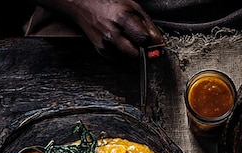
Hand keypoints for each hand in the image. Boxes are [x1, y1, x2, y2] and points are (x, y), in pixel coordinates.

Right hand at [39, 0, 164, 57]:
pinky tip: (118, 39)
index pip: (143, 39)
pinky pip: (119, 58)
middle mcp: (112, 34)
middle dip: (142, 50)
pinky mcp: (102, 51)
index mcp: (122, 19)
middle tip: (141, 42)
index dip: (150, 42)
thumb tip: (158, 42)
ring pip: (129, 58)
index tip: (153, 41)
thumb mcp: (132, 6)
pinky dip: (123, 52)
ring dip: (132, 51)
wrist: (83, 5)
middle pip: (136, 54)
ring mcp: (106, 44)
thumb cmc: (107, 2)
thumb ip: (147, 25)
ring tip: (126, 36)